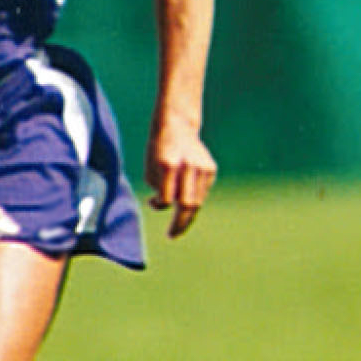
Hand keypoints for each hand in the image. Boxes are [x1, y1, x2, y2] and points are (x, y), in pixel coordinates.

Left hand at [145, 114, 216, 237]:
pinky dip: (193, 198)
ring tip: (178, 219)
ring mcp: (202, 167)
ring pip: (197, 201)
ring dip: (187, 212)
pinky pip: (202, 192)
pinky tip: (185, 194)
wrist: (176, 125)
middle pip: (188, 204)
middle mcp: (188, 166)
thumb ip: (158, 190)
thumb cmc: (157, 150)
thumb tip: (164, 208)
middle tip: (172, 235)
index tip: (153, 205)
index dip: (159, 205)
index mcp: (168, 165)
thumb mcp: (150, 168)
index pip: (167, 198)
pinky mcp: (211, 168)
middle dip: (180, 223)